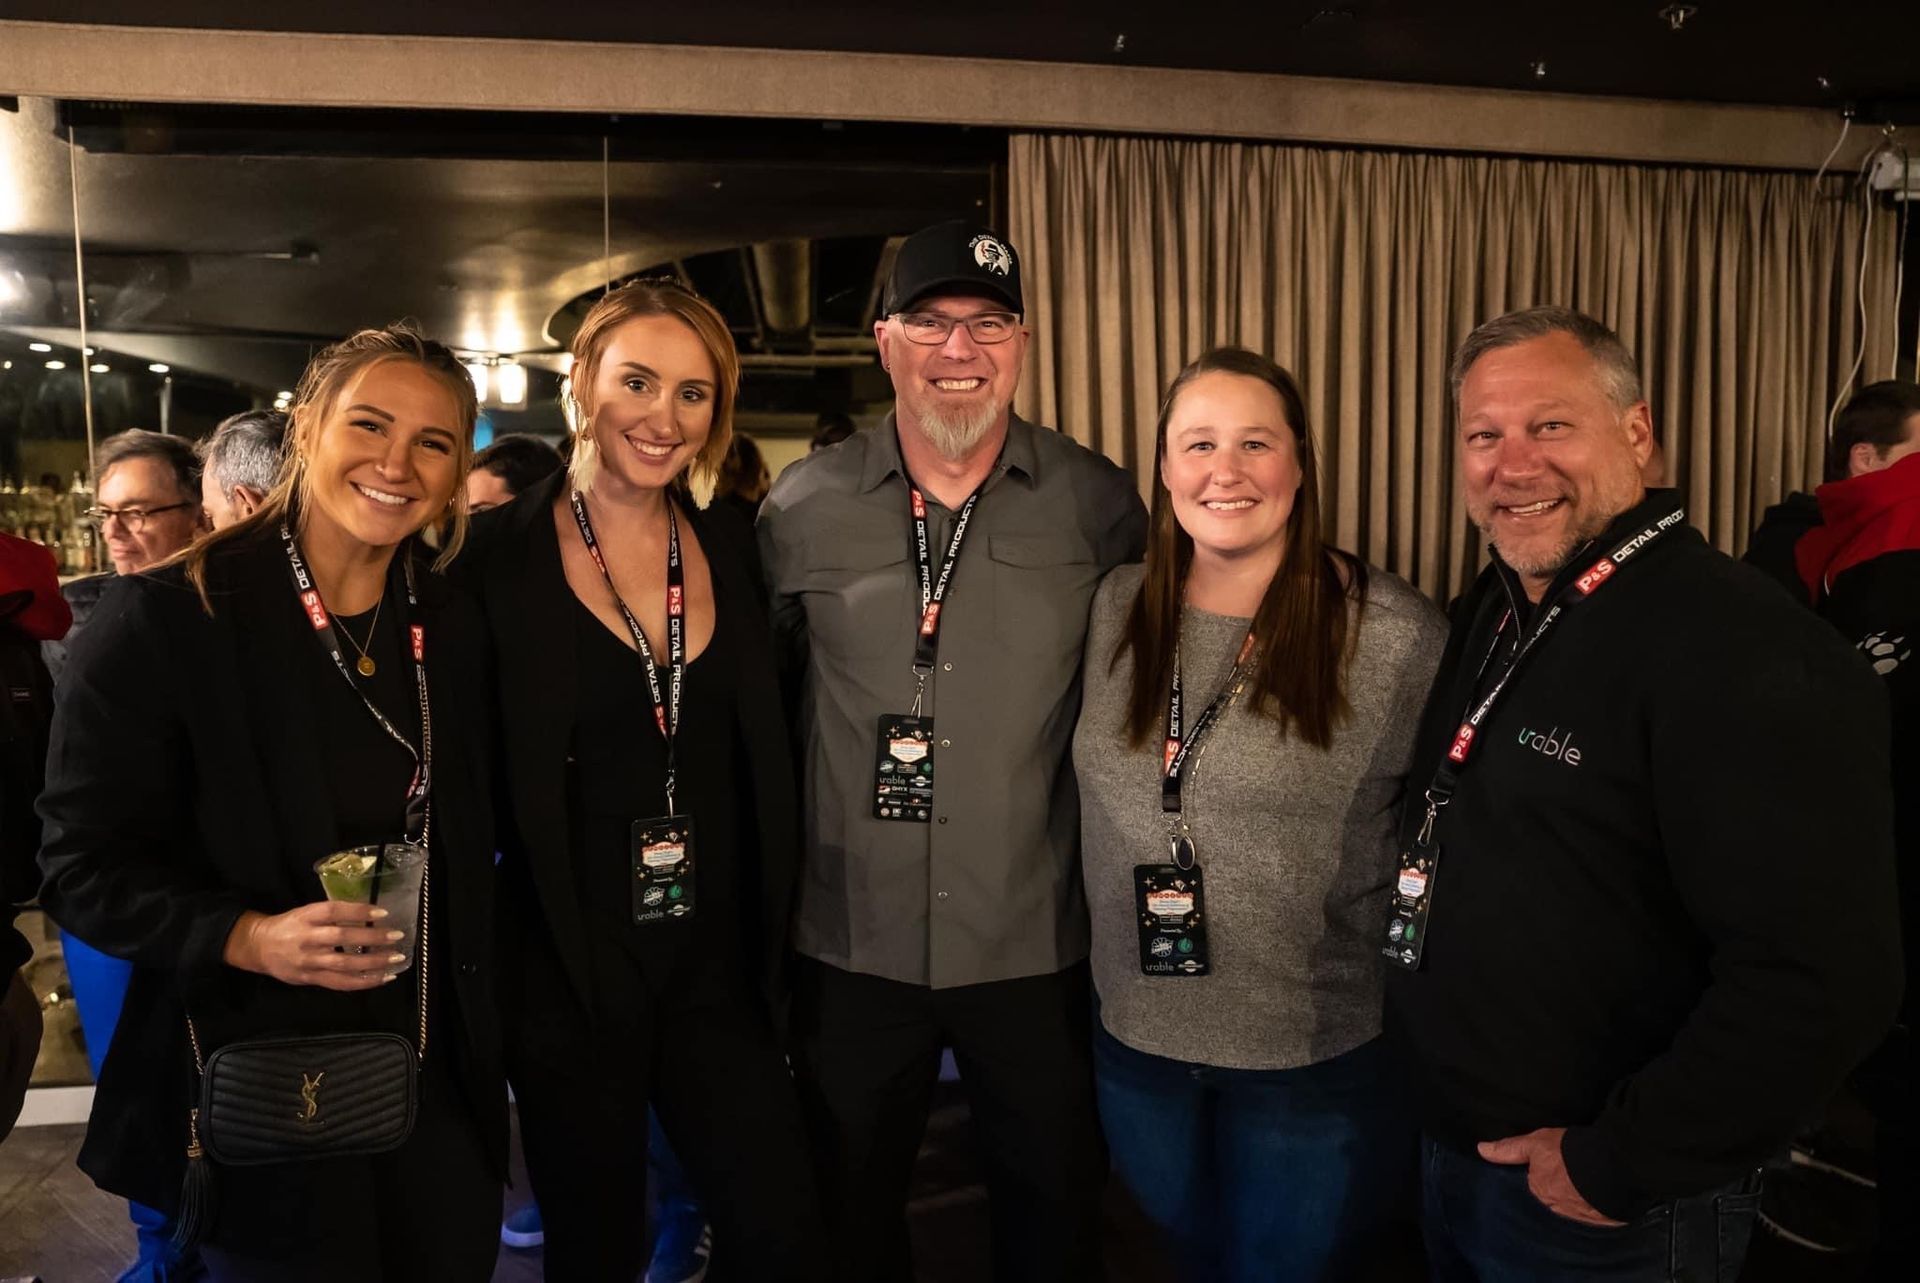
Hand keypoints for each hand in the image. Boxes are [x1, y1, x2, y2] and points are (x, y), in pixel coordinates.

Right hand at [223, 903, 404, 990]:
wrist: (259, 947)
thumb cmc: (290, 926)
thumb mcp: (307, 912)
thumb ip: (333, 915)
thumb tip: (370, 915)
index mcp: (306, 916)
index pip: (334, 911)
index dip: (358, 911)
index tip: (382, 913)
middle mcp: (307, 938)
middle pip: (342, 938)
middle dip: (372, 939)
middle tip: (396, 936)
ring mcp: (309, 961)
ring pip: (343, 965)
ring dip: (373, 963)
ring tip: (395, 959)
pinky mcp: (310, 979)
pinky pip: (340, 983)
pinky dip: (363, 982)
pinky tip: (382, 978)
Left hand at [1478, 1127, 1624, 1227]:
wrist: (1615, 1167)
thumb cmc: (1571, 1153)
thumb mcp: (1536, 1143)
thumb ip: (1509, 1149)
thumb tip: (1481, 1149)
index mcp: (1538, 1191)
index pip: (1531, 1188)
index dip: (1537, 1179)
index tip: (1543, 1173)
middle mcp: (1554, 1209)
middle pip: (1549, 1199)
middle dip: (1553, 1191)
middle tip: (1562, 1177)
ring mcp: (1577, 1217)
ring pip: (1568, 1207)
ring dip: (1571, 1199)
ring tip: (1577, 1185)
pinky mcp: (1599, 1221)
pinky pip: (1589, 1214)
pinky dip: (1589, 1207)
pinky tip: (1592, 1196)